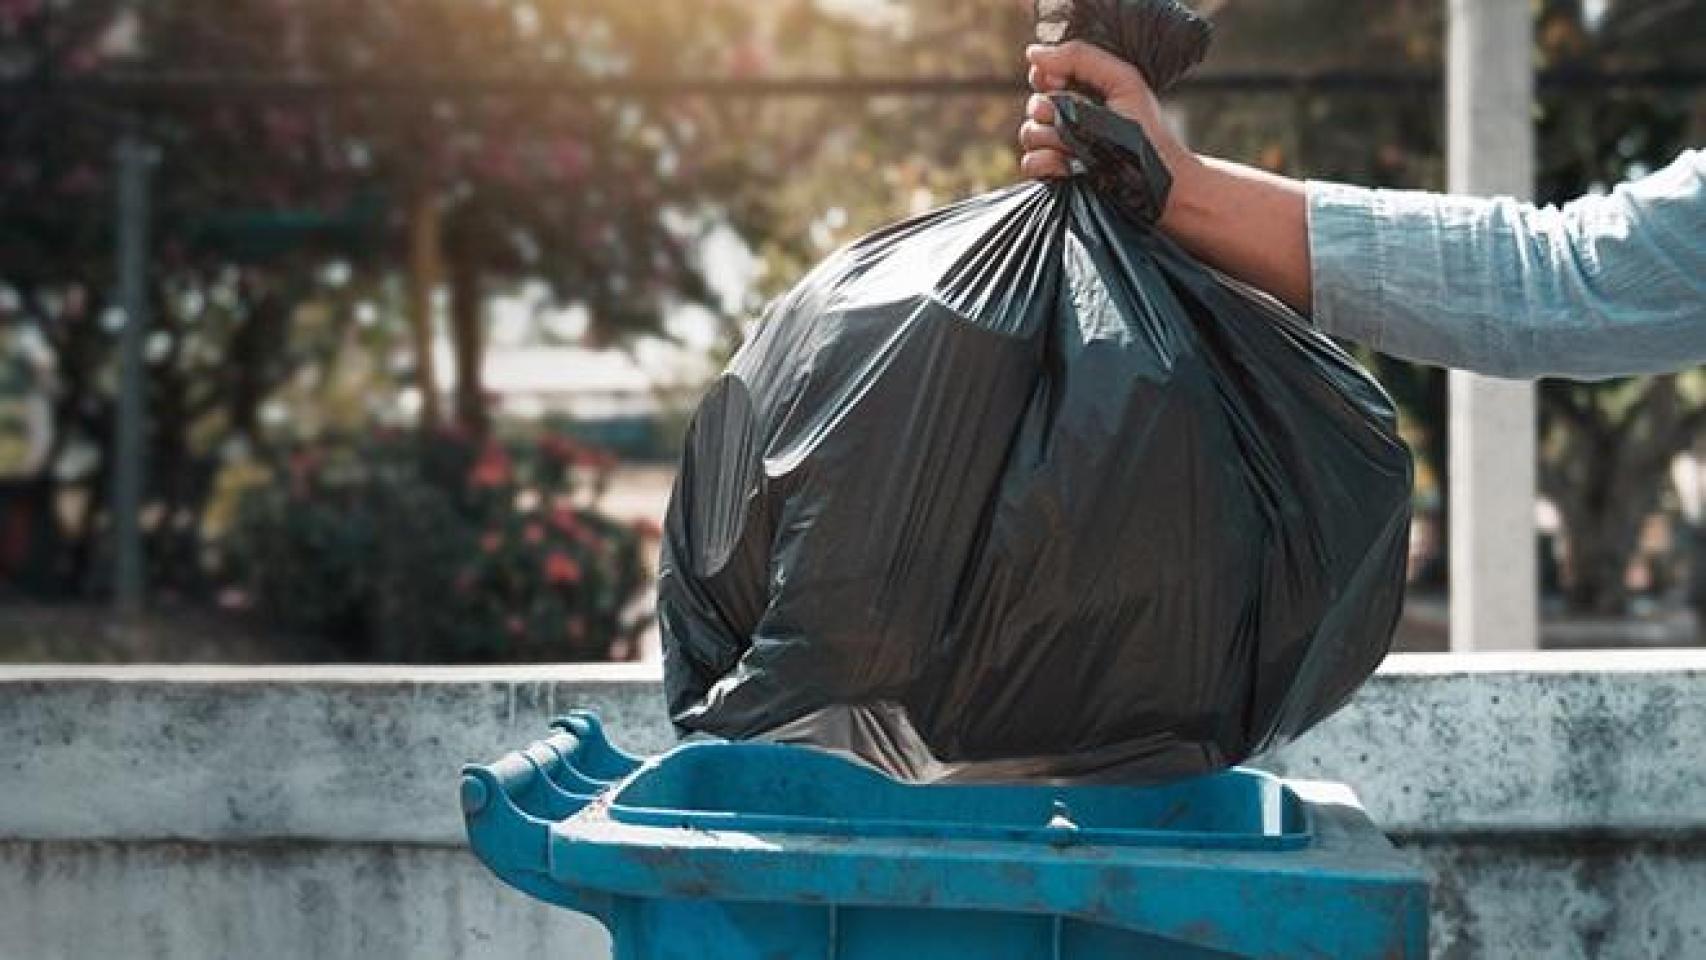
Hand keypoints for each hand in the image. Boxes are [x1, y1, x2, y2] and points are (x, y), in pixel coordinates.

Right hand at [1017, 41, 1191, 182]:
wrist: (1155, 178)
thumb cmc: (1146, 130)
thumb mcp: (1123, 81)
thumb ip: (1081, 58)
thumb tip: (1034, 54)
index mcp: (1081, 93)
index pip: (1043, 76)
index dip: (1045, 77)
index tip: (1061, 82)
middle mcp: (1067, 118)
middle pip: (1033, 105)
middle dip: (1049, 109)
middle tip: (1077, 117)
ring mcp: (1059, 147)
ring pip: (1028, 133)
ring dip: (1050, 137)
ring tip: (1077, 146)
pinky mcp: (1055, 174)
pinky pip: (1029, 163)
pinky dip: (1045, 163)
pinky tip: (1068, 165)